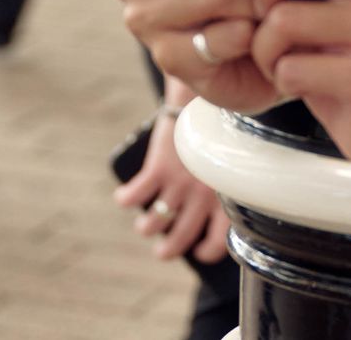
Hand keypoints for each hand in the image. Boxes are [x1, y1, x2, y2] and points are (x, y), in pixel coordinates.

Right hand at [113, 111, 230, 262]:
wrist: (202, 97)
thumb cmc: (215, 130)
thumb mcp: (227, 160)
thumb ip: (220, 184)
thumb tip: (203, 208)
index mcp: (226, 197)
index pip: (218, 241)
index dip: (207, 252)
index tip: (199, 252)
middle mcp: (202, 196)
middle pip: (181, 237)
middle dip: (168, 250)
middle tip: (162, 251)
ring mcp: (179, 183)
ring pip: (155, 222)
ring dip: (146, 228)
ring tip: (144, 226)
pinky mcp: (158, 168)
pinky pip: (135, 195)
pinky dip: (125, 199)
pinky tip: (124, 197)